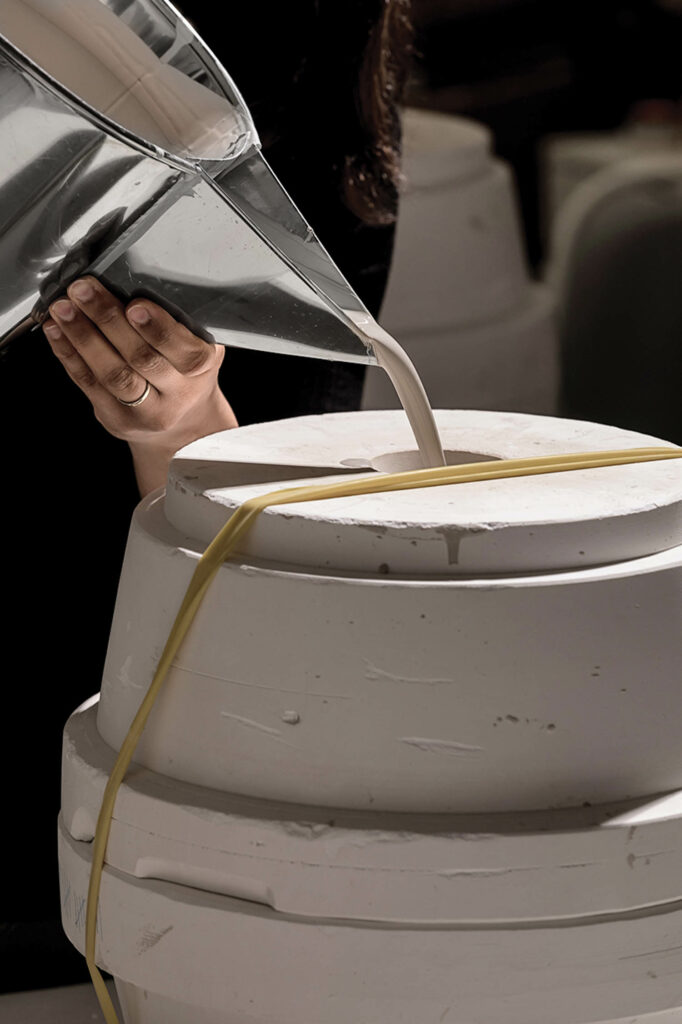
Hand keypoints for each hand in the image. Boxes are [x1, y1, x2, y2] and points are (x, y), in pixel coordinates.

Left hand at [43, 277, 236, 494]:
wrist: (183, 423)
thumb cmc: (188, 373)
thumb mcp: (204, 346)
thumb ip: (182, 322)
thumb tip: (142, 280)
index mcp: (202, 371)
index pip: (183, 351)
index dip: (158, 328)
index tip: (135, 305)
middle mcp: (176, 396)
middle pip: (141, 360)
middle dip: (108, 320)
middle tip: (84, 290)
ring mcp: (145, 413)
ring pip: (111, 374)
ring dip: (83, 337)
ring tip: (63, 308)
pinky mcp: (116, 419)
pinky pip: (88, 384)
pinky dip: (69, 353)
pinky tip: (57, 330)